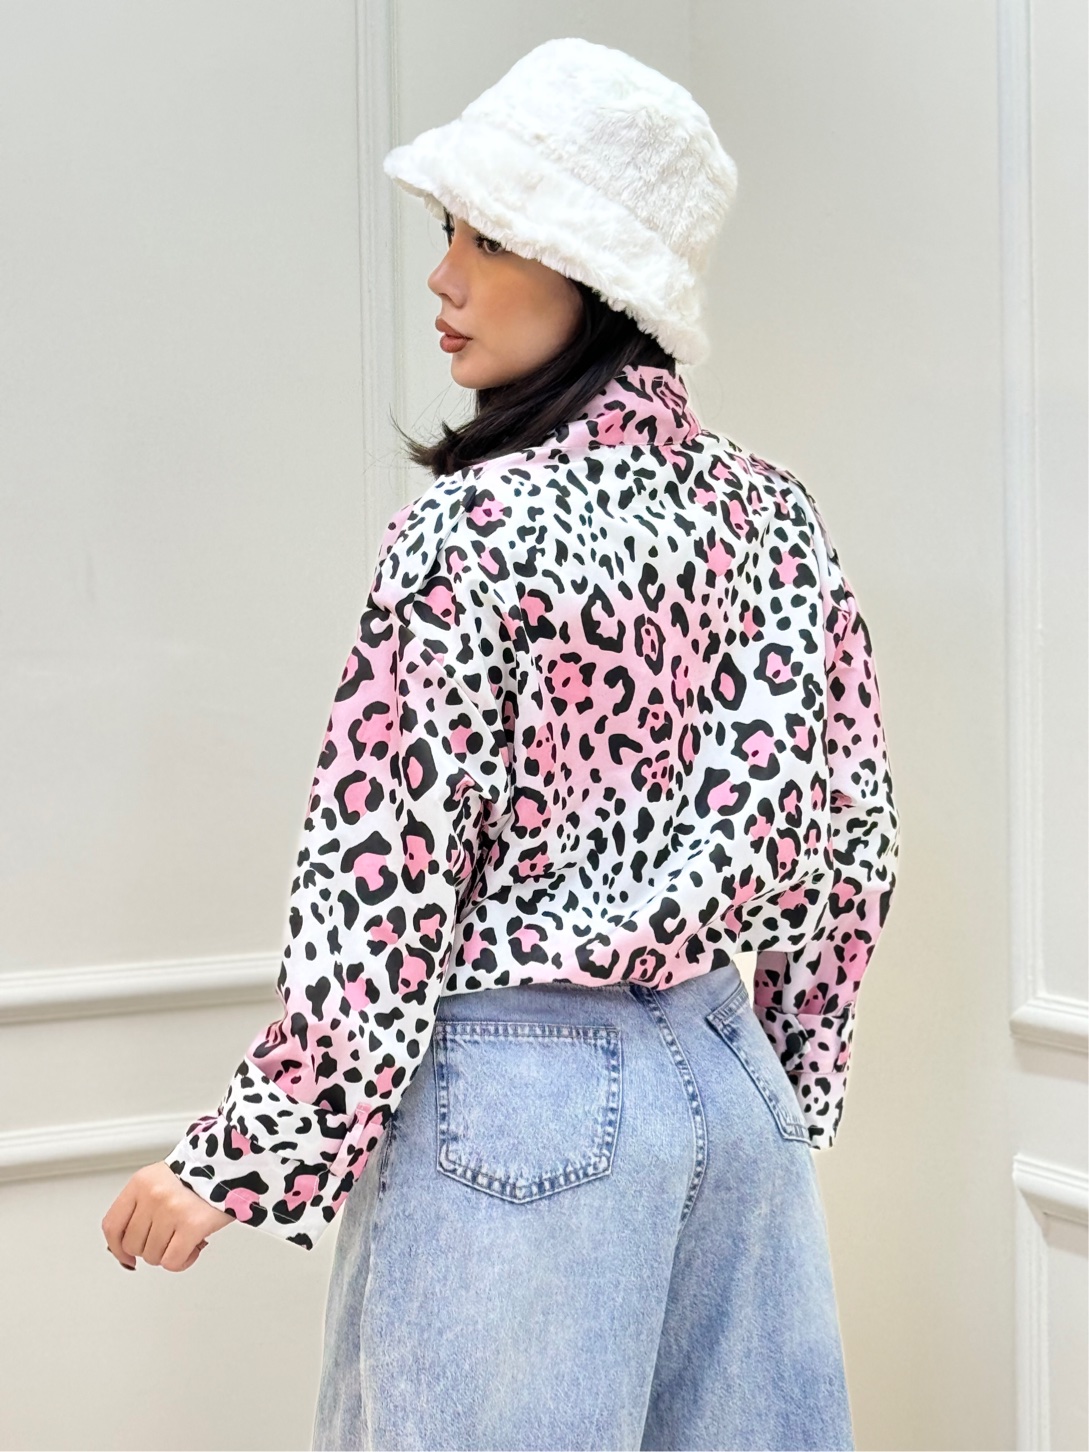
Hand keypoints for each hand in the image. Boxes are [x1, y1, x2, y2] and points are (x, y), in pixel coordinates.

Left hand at [102, 1160, 235, 1272]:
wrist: (232, 1162)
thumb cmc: (200, 1172)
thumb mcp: (161, 1180)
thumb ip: (143, 1206)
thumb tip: (128, 1246)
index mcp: (141, 1183)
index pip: (112, 1225)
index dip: (117, 1248)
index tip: (126, 1257)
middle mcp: (152, 1196)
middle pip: (133, 1245)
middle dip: (151, 1248)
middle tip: (170, 1238)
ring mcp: (171, 1210)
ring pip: (153, 1256)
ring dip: (169, 1254)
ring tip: (185, 1238)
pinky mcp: (191, 1225)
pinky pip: (173, 1261)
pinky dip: (182, 1261)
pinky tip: (193, 1248)